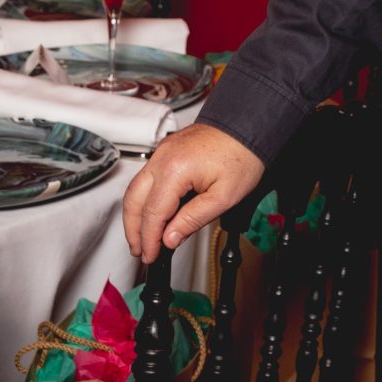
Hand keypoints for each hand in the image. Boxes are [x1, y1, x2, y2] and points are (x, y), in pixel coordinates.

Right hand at [121, 122, 265, 263]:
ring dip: (135, 214)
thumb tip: (169, 239)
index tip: (151, 256)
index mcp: (174, 170)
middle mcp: (162, 158)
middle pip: (134, 200)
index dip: (150, 239)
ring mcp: (162, 151)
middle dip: (133, 230)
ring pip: (136, 188)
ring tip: (141, 237)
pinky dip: (144, 198)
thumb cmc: (242, 155)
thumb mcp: (224, 196)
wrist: (249, 125)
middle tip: (139, 251)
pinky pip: (147, 177)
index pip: (153, 213)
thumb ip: (193, 220)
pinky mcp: (167, 150)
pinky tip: (152, 212)